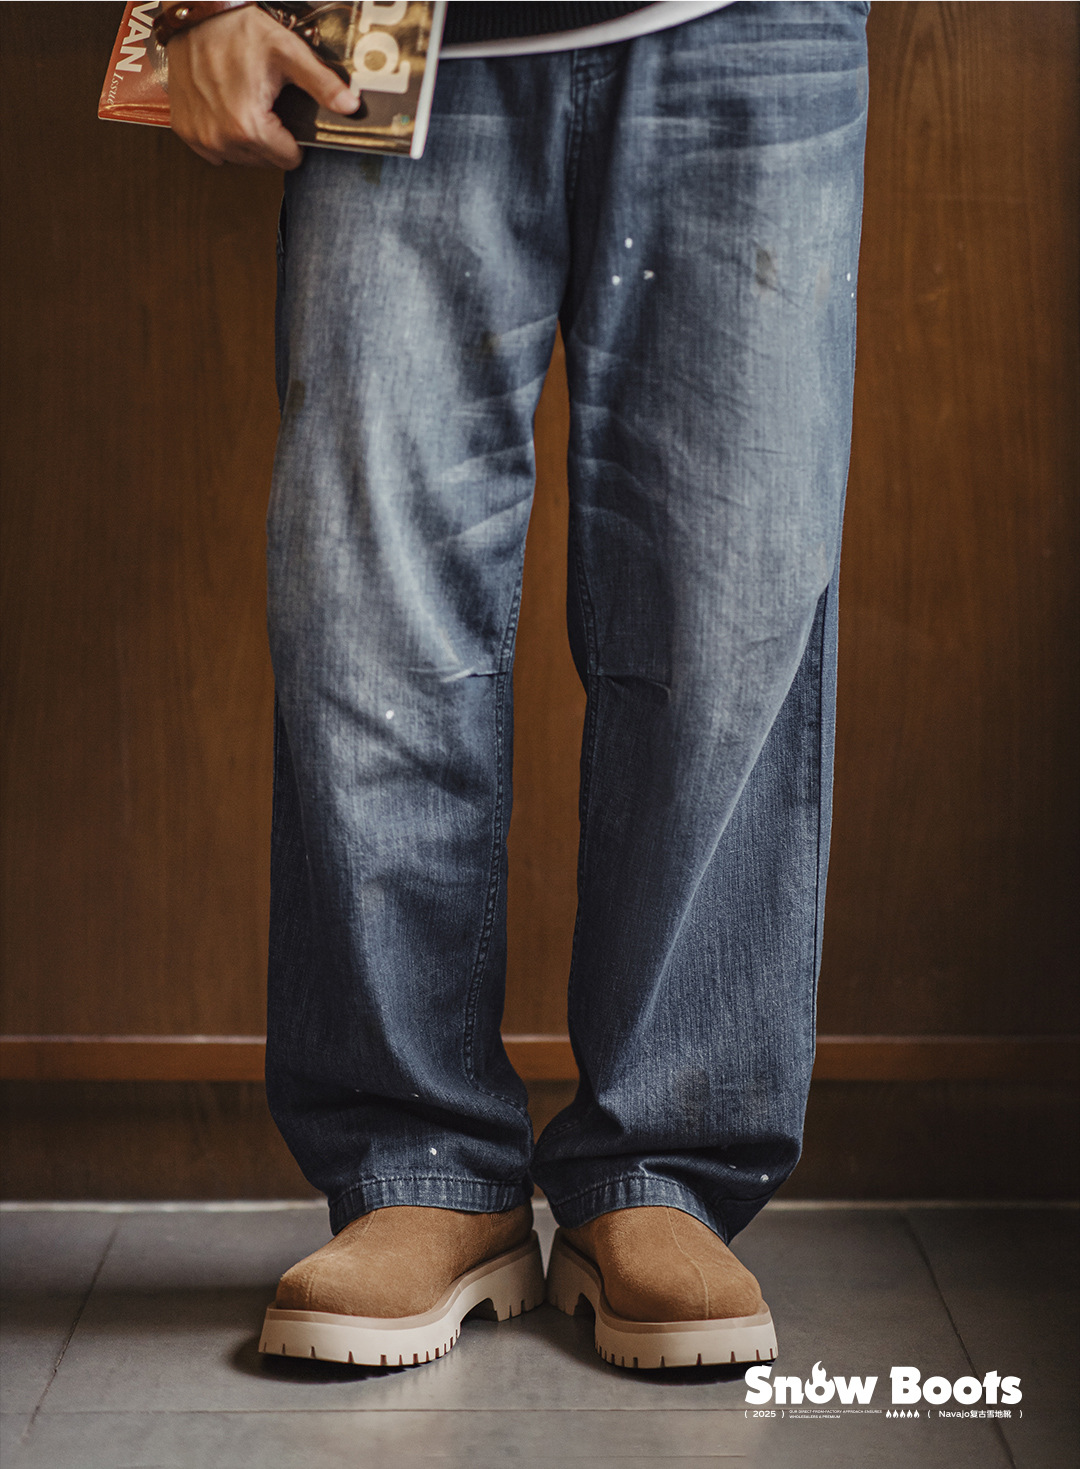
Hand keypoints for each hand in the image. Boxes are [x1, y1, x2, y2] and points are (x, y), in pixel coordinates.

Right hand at [167, 5, 357, 168]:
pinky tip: (225, 106)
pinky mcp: (185, 130)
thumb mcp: (288, 52)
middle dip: (271, 138)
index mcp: (248, 127)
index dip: (294, 139)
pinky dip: (223, 134)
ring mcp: (200, 137)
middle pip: (265, 160)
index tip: (286, 112)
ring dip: (248, 138)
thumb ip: (321, 83)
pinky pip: (215, 149)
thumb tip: (351, 106)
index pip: (288, 159)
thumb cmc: (239, 28)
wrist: (194, 11)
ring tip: (246, 100)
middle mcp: (221, 139)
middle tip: (266, 101)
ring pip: (240, 157)